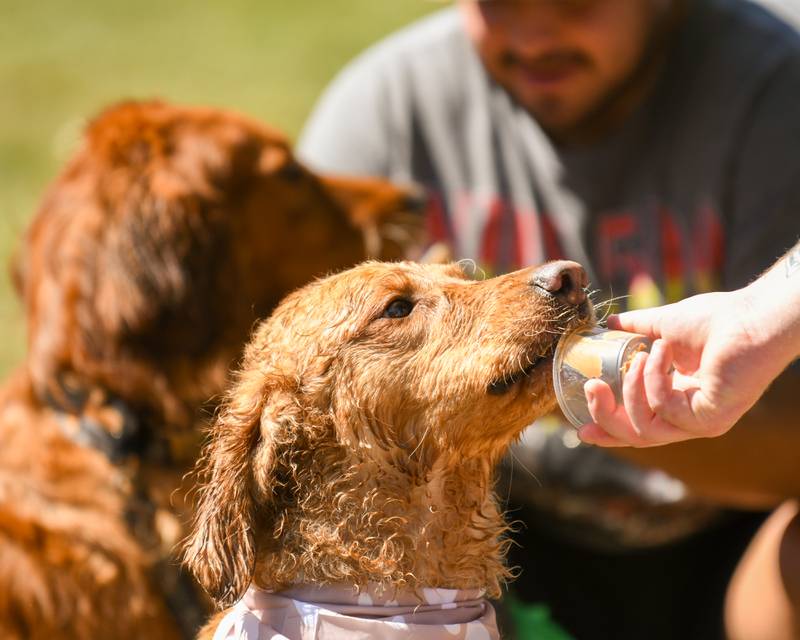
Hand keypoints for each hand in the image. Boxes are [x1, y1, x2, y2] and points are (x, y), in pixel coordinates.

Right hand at [577, 288, 781, 446]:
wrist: (751, 317)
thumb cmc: (716, 319)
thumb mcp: (660, 324)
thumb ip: (634, 329)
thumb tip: (606, 323)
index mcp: (677, 400)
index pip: (637, 426)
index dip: (607, 429)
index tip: (580, 430)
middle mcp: (688, 418)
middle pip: (636, 437)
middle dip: (606, 417)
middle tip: (593, 387)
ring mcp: (700, 423)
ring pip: (646, 429)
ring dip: (632, 390)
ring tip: (640, 357)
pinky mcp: (709, 420)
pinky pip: (664, 407)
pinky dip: (656, 376)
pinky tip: (664, 349)